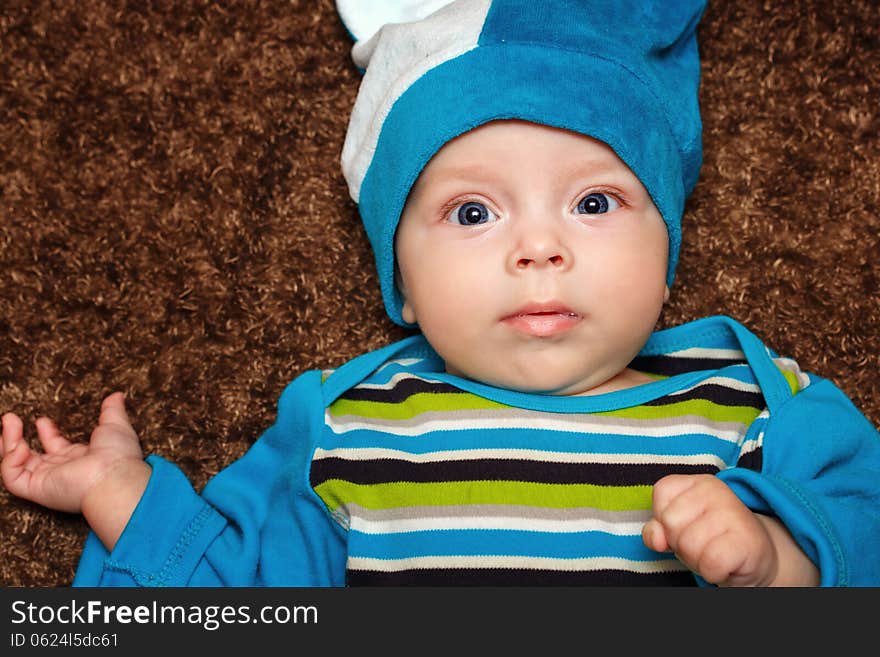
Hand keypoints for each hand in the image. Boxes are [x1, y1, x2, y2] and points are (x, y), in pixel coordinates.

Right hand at [1, 392, 147, 518]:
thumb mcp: (115, 425)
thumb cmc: (119, 455)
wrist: (115, 476)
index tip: (42, 420)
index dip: (46, 433)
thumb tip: (116, 396)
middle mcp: (61, 470)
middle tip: (9, 418)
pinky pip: (12, 477)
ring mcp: (47, 480)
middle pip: (29, 457)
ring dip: (8, 442)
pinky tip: (20, 445)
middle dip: (16, 438)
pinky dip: (10, 459)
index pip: (56, 447)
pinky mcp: (37, 488)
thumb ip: (112, 411)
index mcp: (79, 458)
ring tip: (9, 420)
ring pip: (15, 465)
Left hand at [642, 474, 779, 585]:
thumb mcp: (678, 528)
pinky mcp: (747, 541)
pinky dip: (713, 572)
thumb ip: (658, 527)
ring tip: (714, 553)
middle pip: (671, 523)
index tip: (687, 525)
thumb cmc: (711, 539)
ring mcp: (734, 512)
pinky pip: (711, 563)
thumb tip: (656, 539)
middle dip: (680, 542)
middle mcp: (716, 490)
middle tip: (703, 543)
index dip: (666, 518)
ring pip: (688, 545)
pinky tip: (725, 565)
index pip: (661, 493)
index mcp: (698, 481)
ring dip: (697, 559)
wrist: (754, 558)